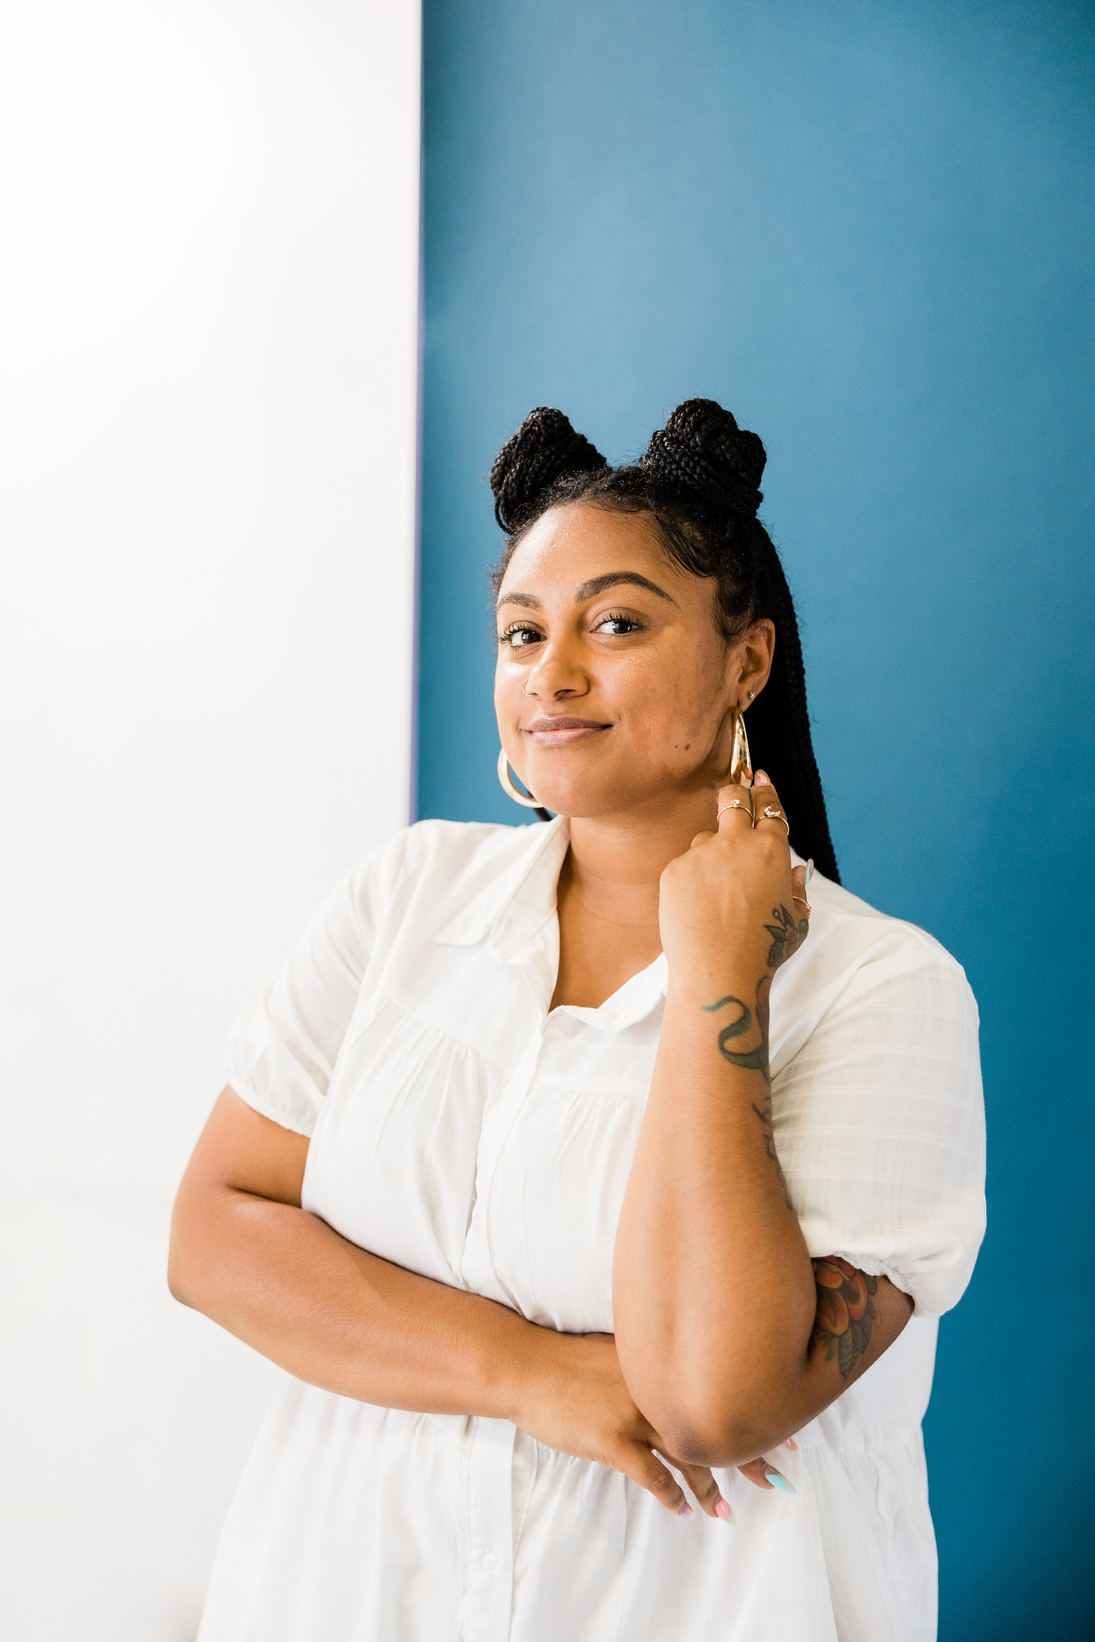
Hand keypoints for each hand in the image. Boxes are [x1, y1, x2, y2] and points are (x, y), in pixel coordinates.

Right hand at [507, 1328, 793, 1521]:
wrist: (527, 1366)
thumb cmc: (568, 1359)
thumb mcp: (618, 1351)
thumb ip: (651, 1367)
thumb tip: (679, 1380)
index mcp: (659, 1366)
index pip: (717, 1389)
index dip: (752, 1413)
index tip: (783, 1431)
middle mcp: (655, 1388)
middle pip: (712, 1424)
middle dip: (748, 1456)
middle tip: (776, 1480)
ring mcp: (633, 1414)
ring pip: (688, 1455)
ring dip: (710, 1487)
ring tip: (724, 1514)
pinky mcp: (610, 1440)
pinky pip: (651, 1476)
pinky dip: (670, 1495)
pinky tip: (680, 1510)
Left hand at [658, 771, 808, 988]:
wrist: (718, 973)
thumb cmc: (763, 950)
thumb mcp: (796, 919)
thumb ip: (797, 887)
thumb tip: (794, 868)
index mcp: (771, 849)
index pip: (769, 806)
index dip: (765, 791)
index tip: (760, 777)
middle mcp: (736, 843)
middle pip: (732, 798)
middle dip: (734, 793)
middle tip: (734, 797)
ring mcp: (702, 854)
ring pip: (706, 839)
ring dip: (712, 856)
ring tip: (717, 897)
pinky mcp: (674, 870)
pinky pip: (685, 866)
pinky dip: (692, 881)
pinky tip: (698, 909)